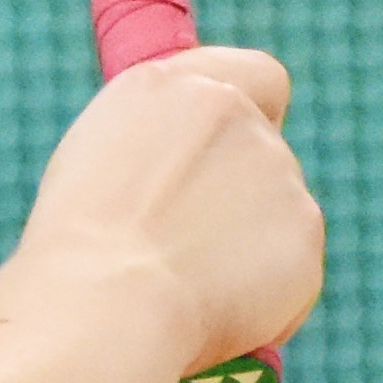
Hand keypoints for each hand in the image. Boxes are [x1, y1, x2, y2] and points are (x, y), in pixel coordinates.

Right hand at [27, 44, 322, 382]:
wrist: (105, 306)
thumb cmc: (77, 245)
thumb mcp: (99, 159)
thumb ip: (163, 142)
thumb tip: (197, 166)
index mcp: (174, 87)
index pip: (258, 76)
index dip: (250, 112)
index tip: (225, 150)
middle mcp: (236, 115)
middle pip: (263, 151)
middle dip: (236, 191)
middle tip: (178, 239)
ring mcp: (279, 174)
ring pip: (277, 209)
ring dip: (246, 240)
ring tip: (182, 280)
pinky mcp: (305, 233)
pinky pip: (290, 263)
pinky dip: (264, 287)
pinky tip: (211, 305)